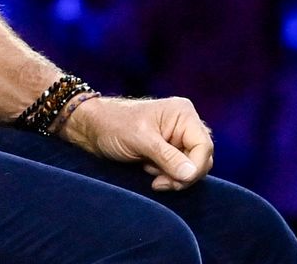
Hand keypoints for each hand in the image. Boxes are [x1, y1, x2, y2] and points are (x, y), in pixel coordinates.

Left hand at [61, 94, 213, 190]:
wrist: (93, 128)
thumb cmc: (113, 125)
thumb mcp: (140, 140)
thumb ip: (167, 156)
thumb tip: (191, 174)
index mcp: (183, 114)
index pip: (204, 147)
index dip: (194, 168)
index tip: (174, 180)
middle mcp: (185, 123)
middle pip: (201, 160)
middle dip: (182, 175)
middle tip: (159, 181)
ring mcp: (177, 137)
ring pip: (191, 168)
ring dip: (172, 177)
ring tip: (148, 170)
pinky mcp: (169, 150)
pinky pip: (179, 171)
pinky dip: (166, 176)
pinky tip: (148, 170)